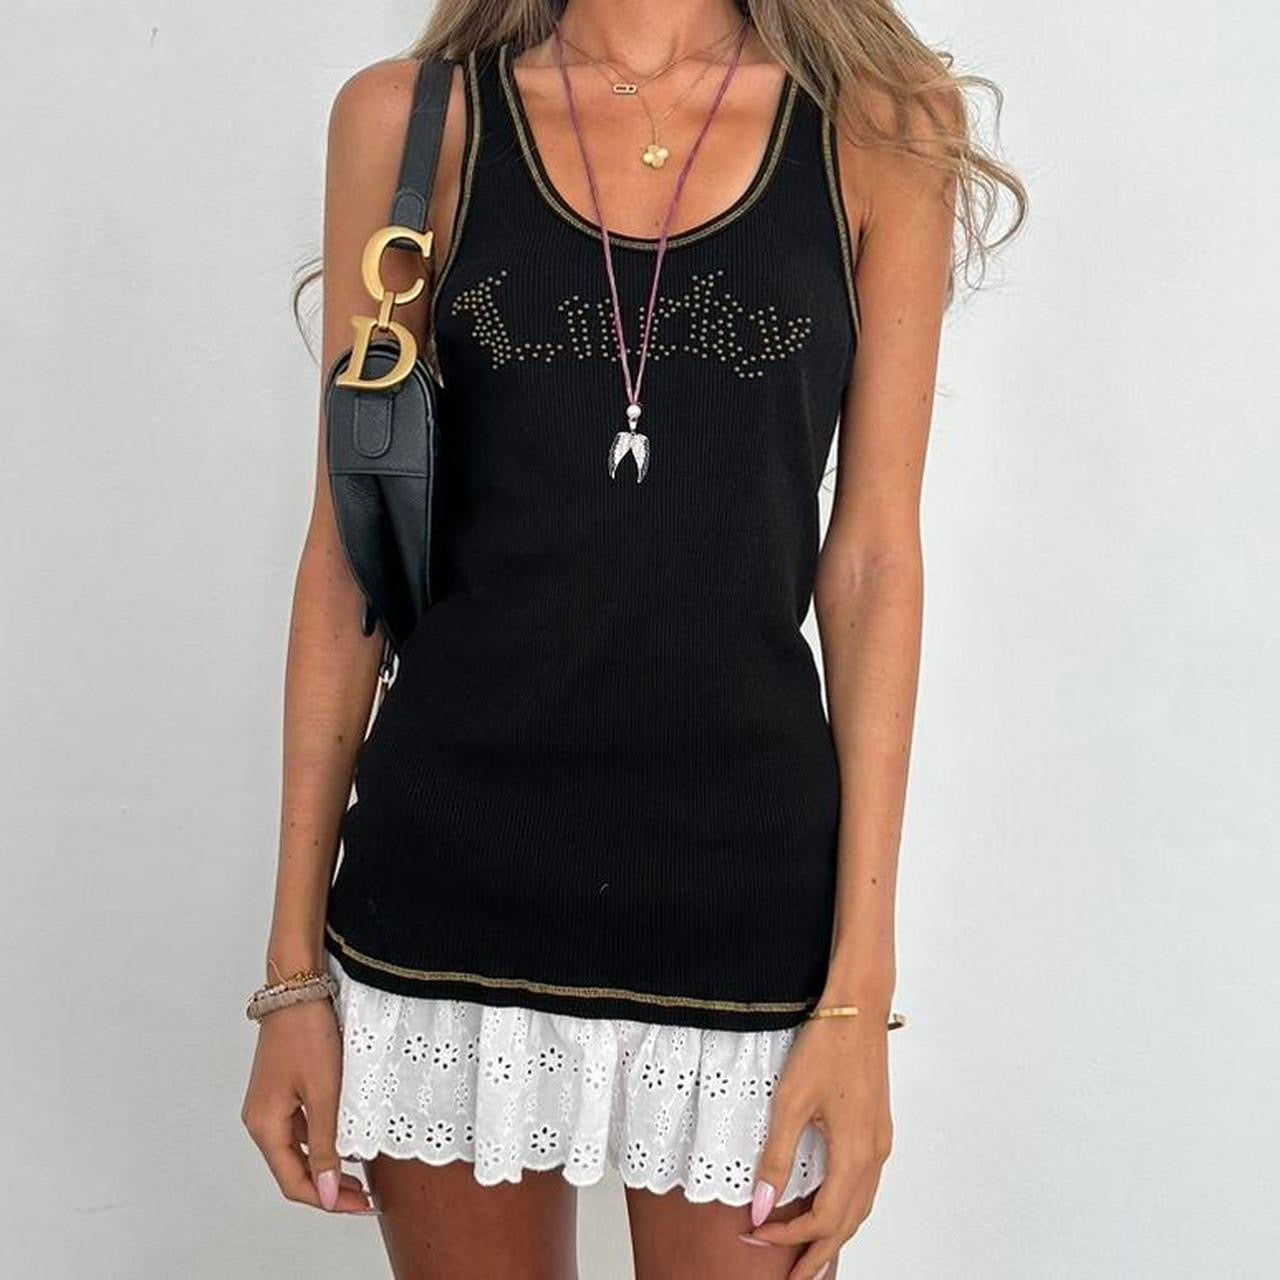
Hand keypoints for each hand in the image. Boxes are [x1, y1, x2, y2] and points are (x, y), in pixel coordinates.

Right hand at [241, 997, 373, 1214]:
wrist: (297, 985)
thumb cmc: (307, 1033)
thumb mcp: (323, 1092)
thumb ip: (326, 1144)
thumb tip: (325, 1192)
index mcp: (265, 1125)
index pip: (294, 1182)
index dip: (328, 1200)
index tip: (361, 1205)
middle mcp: (262, 1119)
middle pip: (294, 1169)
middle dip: (329, 1187)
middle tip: (366, 1196)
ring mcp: (272, 1102)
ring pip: (300, 1148)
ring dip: (328, 1164)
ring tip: (362, 1172)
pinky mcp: (284, 1087)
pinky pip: (303, 1126)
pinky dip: (325, 1139)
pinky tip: (349, 1138)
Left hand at [739, 1011, 893, 1277]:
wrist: (858, 1006)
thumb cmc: (826, 1045)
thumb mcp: (791, 1102)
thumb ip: (777, 1159)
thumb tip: (760, 1206)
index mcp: (855, 1153)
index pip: (823, 1218)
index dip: (789, 1237)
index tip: (756, 1240)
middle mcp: (874, 1154)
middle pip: (848, 1223)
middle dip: (817, 1253)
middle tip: (792, 1279)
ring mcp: (880, 1142)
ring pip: (860, 1207)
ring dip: (834, 1234)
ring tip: (809, 1257)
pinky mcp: (877, 1128)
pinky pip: (864, 1185)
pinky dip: (845, 1208)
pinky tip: (828, 1210)